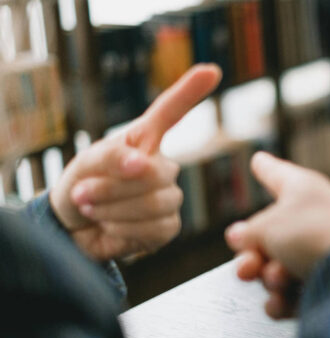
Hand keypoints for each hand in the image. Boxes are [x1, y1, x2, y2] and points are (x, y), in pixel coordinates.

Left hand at [50, 64, 221, 260]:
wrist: (74, 229)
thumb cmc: (82, 186)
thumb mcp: (86, 163)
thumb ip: (112, 156)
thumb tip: (141, 163)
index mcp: (144, 141)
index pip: (170, 113)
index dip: (189, 92)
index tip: (211, 71)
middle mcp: (162, 167)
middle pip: (155, 172)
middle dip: (113, 187)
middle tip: (83, 193)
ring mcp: (168, 198)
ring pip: (155, 203)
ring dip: (112, 209)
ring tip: (92, 209)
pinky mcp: (168, 227)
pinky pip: (153, 228)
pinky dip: (122, 230)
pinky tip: (111, 226)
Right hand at [225, 152, 329, 318]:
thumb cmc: (313, 236)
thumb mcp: (267, 226)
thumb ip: (248, 232)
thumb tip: (240, 237)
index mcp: (304, 191)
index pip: (278, 174)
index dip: (265, 168)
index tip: (259, 160)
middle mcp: (313, 219)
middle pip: (268, 236)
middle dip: (252, 255)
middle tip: (248, 265)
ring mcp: (320, 253)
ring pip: (276, 268)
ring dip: (270, 278)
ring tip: (279, 279)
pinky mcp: (326, 285)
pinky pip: (291, 295)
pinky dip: (284, 300)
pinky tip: (282, 301)